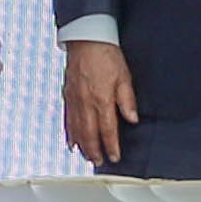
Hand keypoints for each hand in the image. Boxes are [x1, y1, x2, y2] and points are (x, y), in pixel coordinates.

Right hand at [63, 39, 136, 168]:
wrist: (85, 39)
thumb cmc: (106, 55)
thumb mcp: (124, 76)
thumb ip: (127, 100)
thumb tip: (132, 118)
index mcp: (102, 100)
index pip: (107, 130)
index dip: (111, 146)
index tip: (115, 157)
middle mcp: (86, 103)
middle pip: (90, 134)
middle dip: (95, 151)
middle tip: (100, 162)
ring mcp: (75, 100)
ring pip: (77, 129)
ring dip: (82, 146)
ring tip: (87, 157)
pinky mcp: (68, 95)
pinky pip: (68, 119)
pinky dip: (70, 133)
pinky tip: (72, 142)